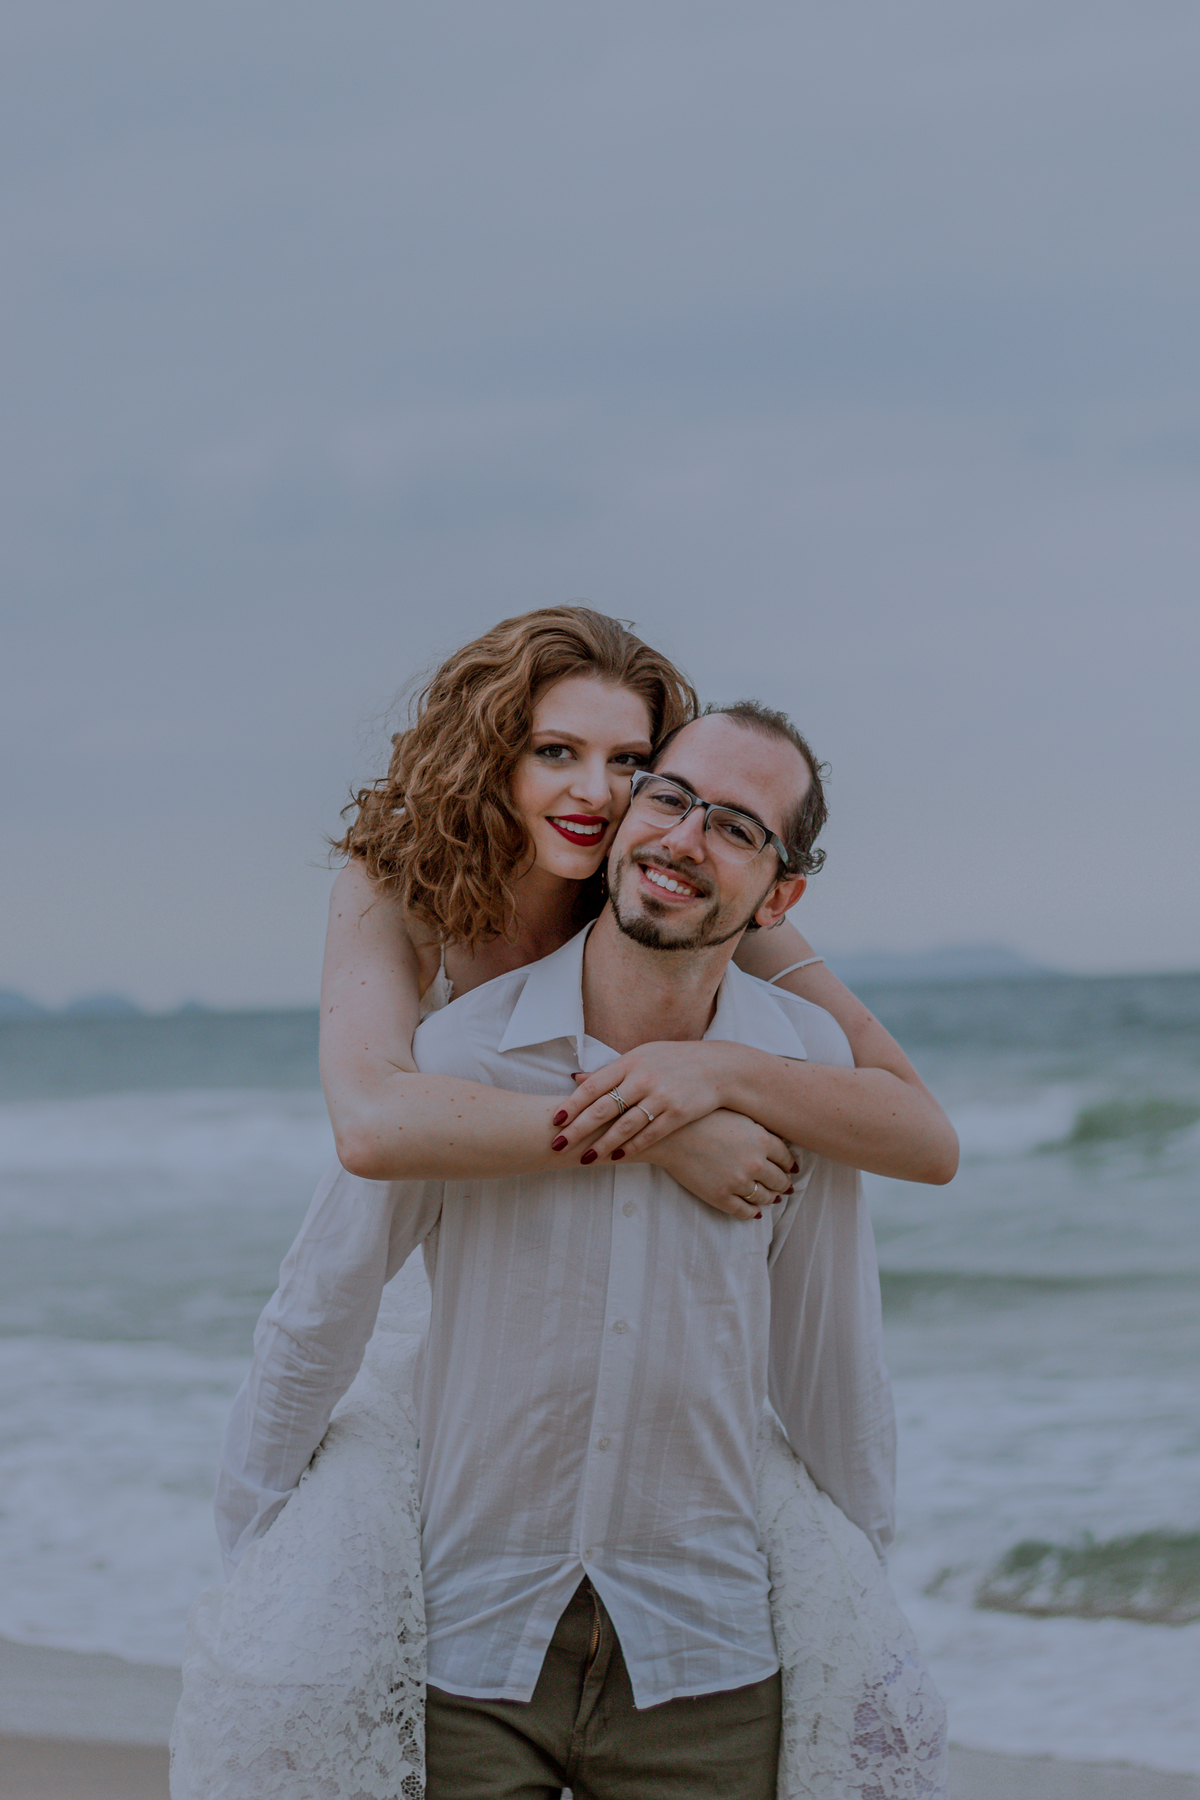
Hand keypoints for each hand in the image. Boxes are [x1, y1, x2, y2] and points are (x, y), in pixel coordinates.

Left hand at [551, 1041, 737, 1162]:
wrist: (718, 1067)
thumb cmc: (674, 1061)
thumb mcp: (641, 1056)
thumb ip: (610, 1070)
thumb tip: (575, 1078)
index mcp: (630, 1061)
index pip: (593, 1085)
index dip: (572, 1104)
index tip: (555, 1121)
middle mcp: (643, 1078)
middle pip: (603, 1108)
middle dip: (578, 1129)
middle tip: (558, 1145)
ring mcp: (661, 1096)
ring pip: (624, 1125)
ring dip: (603, 1144)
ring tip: (585, 1159)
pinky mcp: (678, 1113)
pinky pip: (650, 1134)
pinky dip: (632, 1147)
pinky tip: (617, 1158)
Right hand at [642, 1111, 796, 1218]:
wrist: (671, 1134)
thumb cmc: (702, 1119)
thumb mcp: (737, 1117)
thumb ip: (758, 1131)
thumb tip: (776, 1145)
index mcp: (761, 1140)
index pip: (786, 1159)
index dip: (789, 1165)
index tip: (790, 1169)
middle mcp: (755, 1163)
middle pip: (779, 1180)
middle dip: (783, 1184)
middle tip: (785, 1186)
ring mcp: (738, 1182)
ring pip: (764, 1197)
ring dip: (770, 1199)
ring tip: (771, 1198)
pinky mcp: (721, 1197)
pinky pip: (744, 1211)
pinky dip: (753, 1213)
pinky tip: (755, 1211)